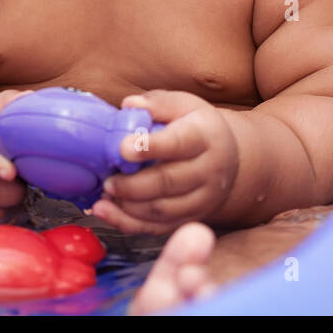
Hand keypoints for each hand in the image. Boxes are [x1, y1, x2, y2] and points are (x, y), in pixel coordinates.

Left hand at [88, 90, 238, 235]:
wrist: (226, 157)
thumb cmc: (197, 127)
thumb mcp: (183, 105)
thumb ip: (156, 104)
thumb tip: (129, 105)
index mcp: (205, 136)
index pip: (178, 143)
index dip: (150, 147)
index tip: (123, 148)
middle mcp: (209, 170)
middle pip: (169, 182)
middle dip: (133, 185)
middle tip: (108, 181)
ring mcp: (203, 198)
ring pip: (163, 210)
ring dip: (129, 207)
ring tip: (106, 196)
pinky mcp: (192, 217)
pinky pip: (160, 228)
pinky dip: (131, 224)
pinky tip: (110, 213)